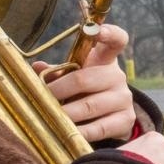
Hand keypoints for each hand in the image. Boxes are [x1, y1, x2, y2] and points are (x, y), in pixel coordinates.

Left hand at [36, 24, 136, 143]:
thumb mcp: (72, 77)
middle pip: (86, 78)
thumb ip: (56, 72)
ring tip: (49, 117)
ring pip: (90, 106)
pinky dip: (80, 132)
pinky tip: (66, 133)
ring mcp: (124, 99)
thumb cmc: (85, 92)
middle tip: (41, 98)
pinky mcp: (126, 120)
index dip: (107, 32)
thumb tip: (37, 67)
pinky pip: (99, 128)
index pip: (116, 39)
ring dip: (66, 113)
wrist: (111, 117)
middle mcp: (118, 76)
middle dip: (59, 90)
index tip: (95, 30)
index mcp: (106, 60)